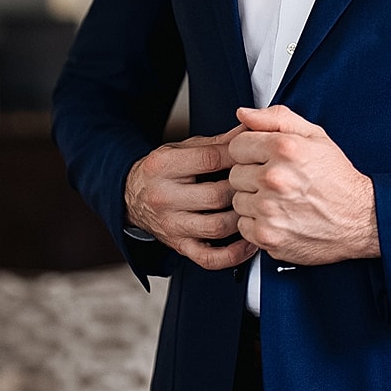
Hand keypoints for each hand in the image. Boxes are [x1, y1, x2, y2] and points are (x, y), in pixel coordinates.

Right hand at [125, 127, 257, 270]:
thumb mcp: (183, 148)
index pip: (210, 159)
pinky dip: (234, 254)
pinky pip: (209, 258)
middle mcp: (164, 197)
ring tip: (256, 210)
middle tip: (260, 185)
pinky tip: (248, 241)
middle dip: (244, 189)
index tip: (256, 156)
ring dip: (243, 219)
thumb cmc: (161, 171)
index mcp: (163, 166)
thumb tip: (249, 132)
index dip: (239, 157)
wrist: (131, 197)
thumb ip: (218, 142)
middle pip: (216, 196)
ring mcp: (171, 225)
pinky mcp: (178, 246)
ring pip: (217, 227)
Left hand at [228, 105, 380, 264]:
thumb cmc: (338, 179)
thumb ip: (277, 119)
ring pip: (237, 201)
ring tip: (280, 201)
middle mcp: (275, 178)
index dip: (251, 152)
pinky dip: (258, 224)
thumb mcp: (315, 136)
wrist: (360, 219)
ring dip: (254, 201)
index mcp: (284, 149)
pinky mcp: (268, 236)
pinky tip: (280, 218)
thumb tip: (244, 114)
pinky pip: (243, 226)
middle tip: (278, 182)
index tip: (265, 160)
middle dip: (252, 177)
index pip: (237, 145)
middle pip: (234, 174)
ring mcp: (269, 209)